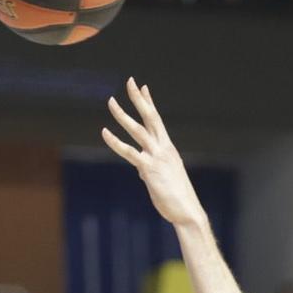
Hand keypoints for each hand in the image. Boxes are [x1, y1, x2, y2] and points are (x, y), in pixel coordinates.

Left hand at [103, 80, 203, 228]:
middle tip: (130, 81)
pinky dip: (115, 141)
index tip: (142, 87)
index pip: (157, 120)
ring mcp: (157, 157)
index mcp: (168, 148)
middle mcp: (164, 148)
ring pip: (138, 130)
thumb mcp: (163, 178)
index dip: (149, 102)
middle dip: (140, 99)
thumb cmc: (177, 197)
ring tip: (111, 101)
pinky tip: (104, 132)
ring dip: (123, 115)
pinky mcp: (149, 169)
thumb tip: (140, 168)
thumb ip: (150, 169)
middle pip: (151, 117)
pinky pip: (129, 152)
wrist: (187, 211)